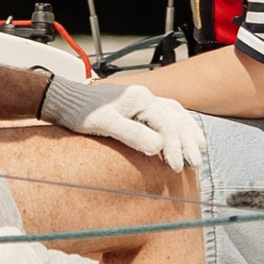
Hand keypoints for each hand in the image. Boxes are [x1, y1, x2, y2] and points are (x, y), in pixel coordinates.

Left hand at [37, 72, 205, 172]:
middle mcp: (145, 96)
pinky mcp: (136, 105)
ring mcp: (141, 99)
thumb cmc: (80, 112)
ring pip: (175, 113)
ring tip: (200, 148)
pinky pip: (166, 112)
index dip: (174, 147)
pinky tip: (182, 131)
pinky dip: (178, 123)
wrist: (63, 99)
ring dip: (188, 131)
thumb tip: (158, 145)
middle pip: (176, 119)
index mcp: (141, 99)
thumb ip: (132, 134)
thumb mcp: (105, 125)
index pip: (167, 124)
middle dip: (187, 142)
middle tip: (194, 164)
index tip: (175, 167)